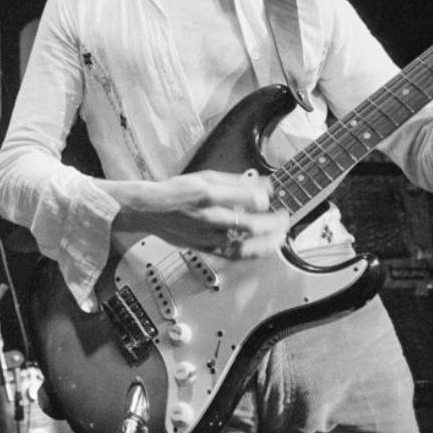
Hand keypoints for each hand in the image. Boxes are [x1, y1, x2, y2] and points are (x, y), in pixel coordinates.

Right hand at [107, 170, 287, 258]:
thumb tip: (262, 184)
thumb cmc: (175, 192)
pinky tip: (262, 249)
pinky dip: (251, 253)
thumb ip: (235, 182)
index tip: (273, 196)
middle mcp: (208, 217)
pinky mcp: (203, 248)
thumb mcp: (204, 177)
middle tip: (284, 217)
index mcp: (207, 194)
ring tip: (280, 237)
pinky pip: (233, 255)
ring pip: (244, 246)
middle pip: (249, 225)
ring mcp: (206, 236)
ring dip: (267, 242)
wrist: (148, 210)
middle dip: (273, 222)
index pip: (246, 198)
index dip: (265, 198)